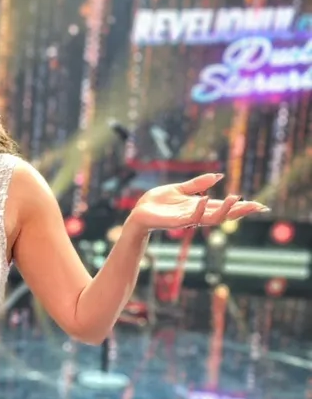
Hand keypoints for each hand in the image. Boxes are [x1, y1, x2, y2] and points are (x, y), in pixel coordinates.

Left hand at [128, 172, 268, 234]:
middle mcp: (197, 215)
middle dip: (241, 211)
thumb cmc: (158, 203)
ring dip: (224, 209)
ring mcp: (187, 220)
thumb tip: (218, 176)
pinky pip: (190, 217)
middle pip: (224, 214)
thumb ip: (198, 183)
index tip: (260, 205)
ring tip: (236, 198)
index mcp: (200, 207)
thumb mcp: (180, 189)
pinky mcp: (174, 222)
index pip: (225, 207)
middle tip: (258, 207)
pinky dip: (198, 209)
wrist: (138, 213)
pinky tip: (205, 198)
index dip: (242, 207)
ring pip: (211, 218)